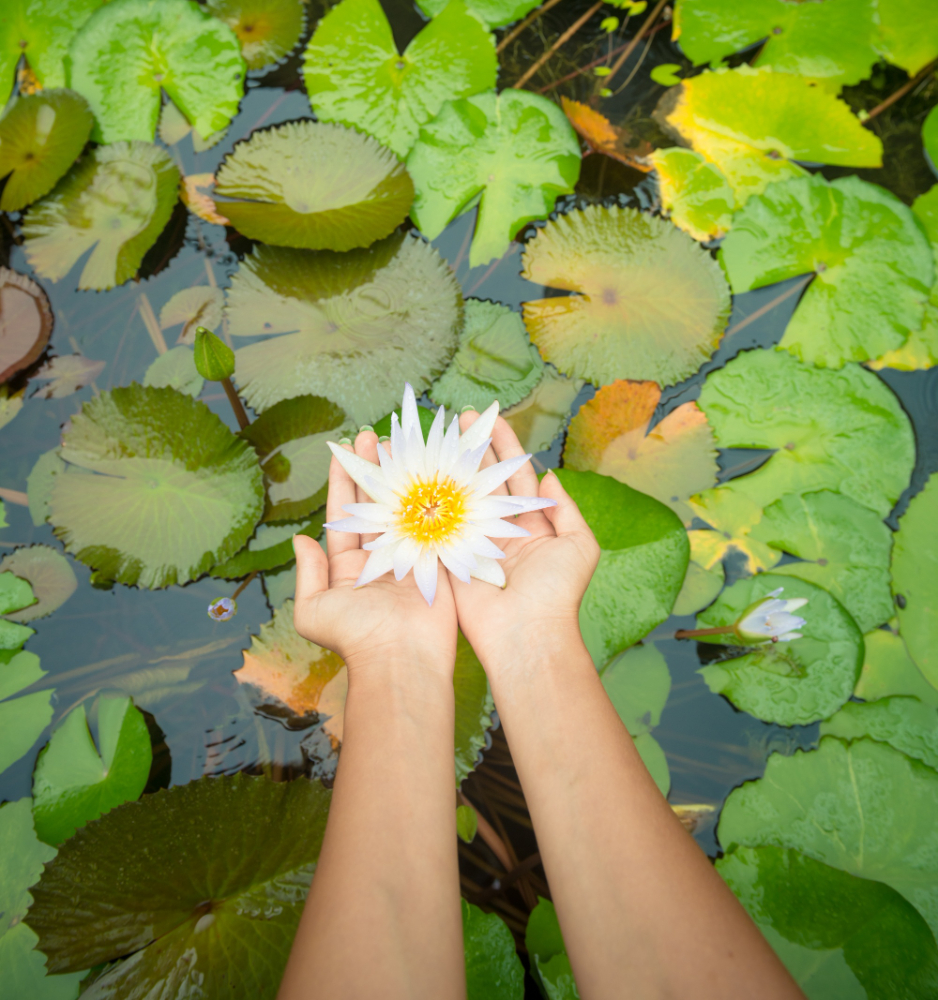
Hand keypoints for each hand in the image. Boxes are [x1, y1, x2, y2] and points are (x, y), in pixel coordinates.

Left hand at [293, 430, 457, 679]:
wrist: (402, 661)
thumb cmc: (355, 638)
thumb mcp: (313, 610)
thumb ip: (307, 574)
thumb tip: (300, 539)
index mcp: (349, 565)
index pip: (344, 512)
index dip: (344, 480)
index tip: (345, 449)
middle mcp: (379, 557)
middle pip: (376, 503)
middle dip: (374, 470)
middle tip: (374, 436)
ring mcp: (410, 557)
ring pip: (405, 508)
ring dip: (402, 477)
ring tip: (401, 444)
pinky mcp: (437, 561)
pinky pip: (434, 525)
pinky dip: (433, 499)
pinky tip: (434, 472)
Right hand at [447, 413, 599, 674]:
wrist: (526, 636)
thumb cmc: (558, 593)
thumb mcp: (580, 547)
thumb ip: (568, 511)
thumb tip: (551, 477)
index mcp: (531, 524)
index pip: (515, 474)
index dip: (503, 445)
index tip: (488, 419)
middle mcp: (501, 529)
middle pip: (483, 479)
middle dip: (471, 449)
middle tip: (456, 420)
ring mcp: (474, 542)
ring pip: (458, 497)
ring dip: (447, 469)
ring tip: (433, 439)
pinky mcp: (451, 559)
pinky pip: (438, 527)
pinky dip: (427, 503)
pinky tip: (415, 477)